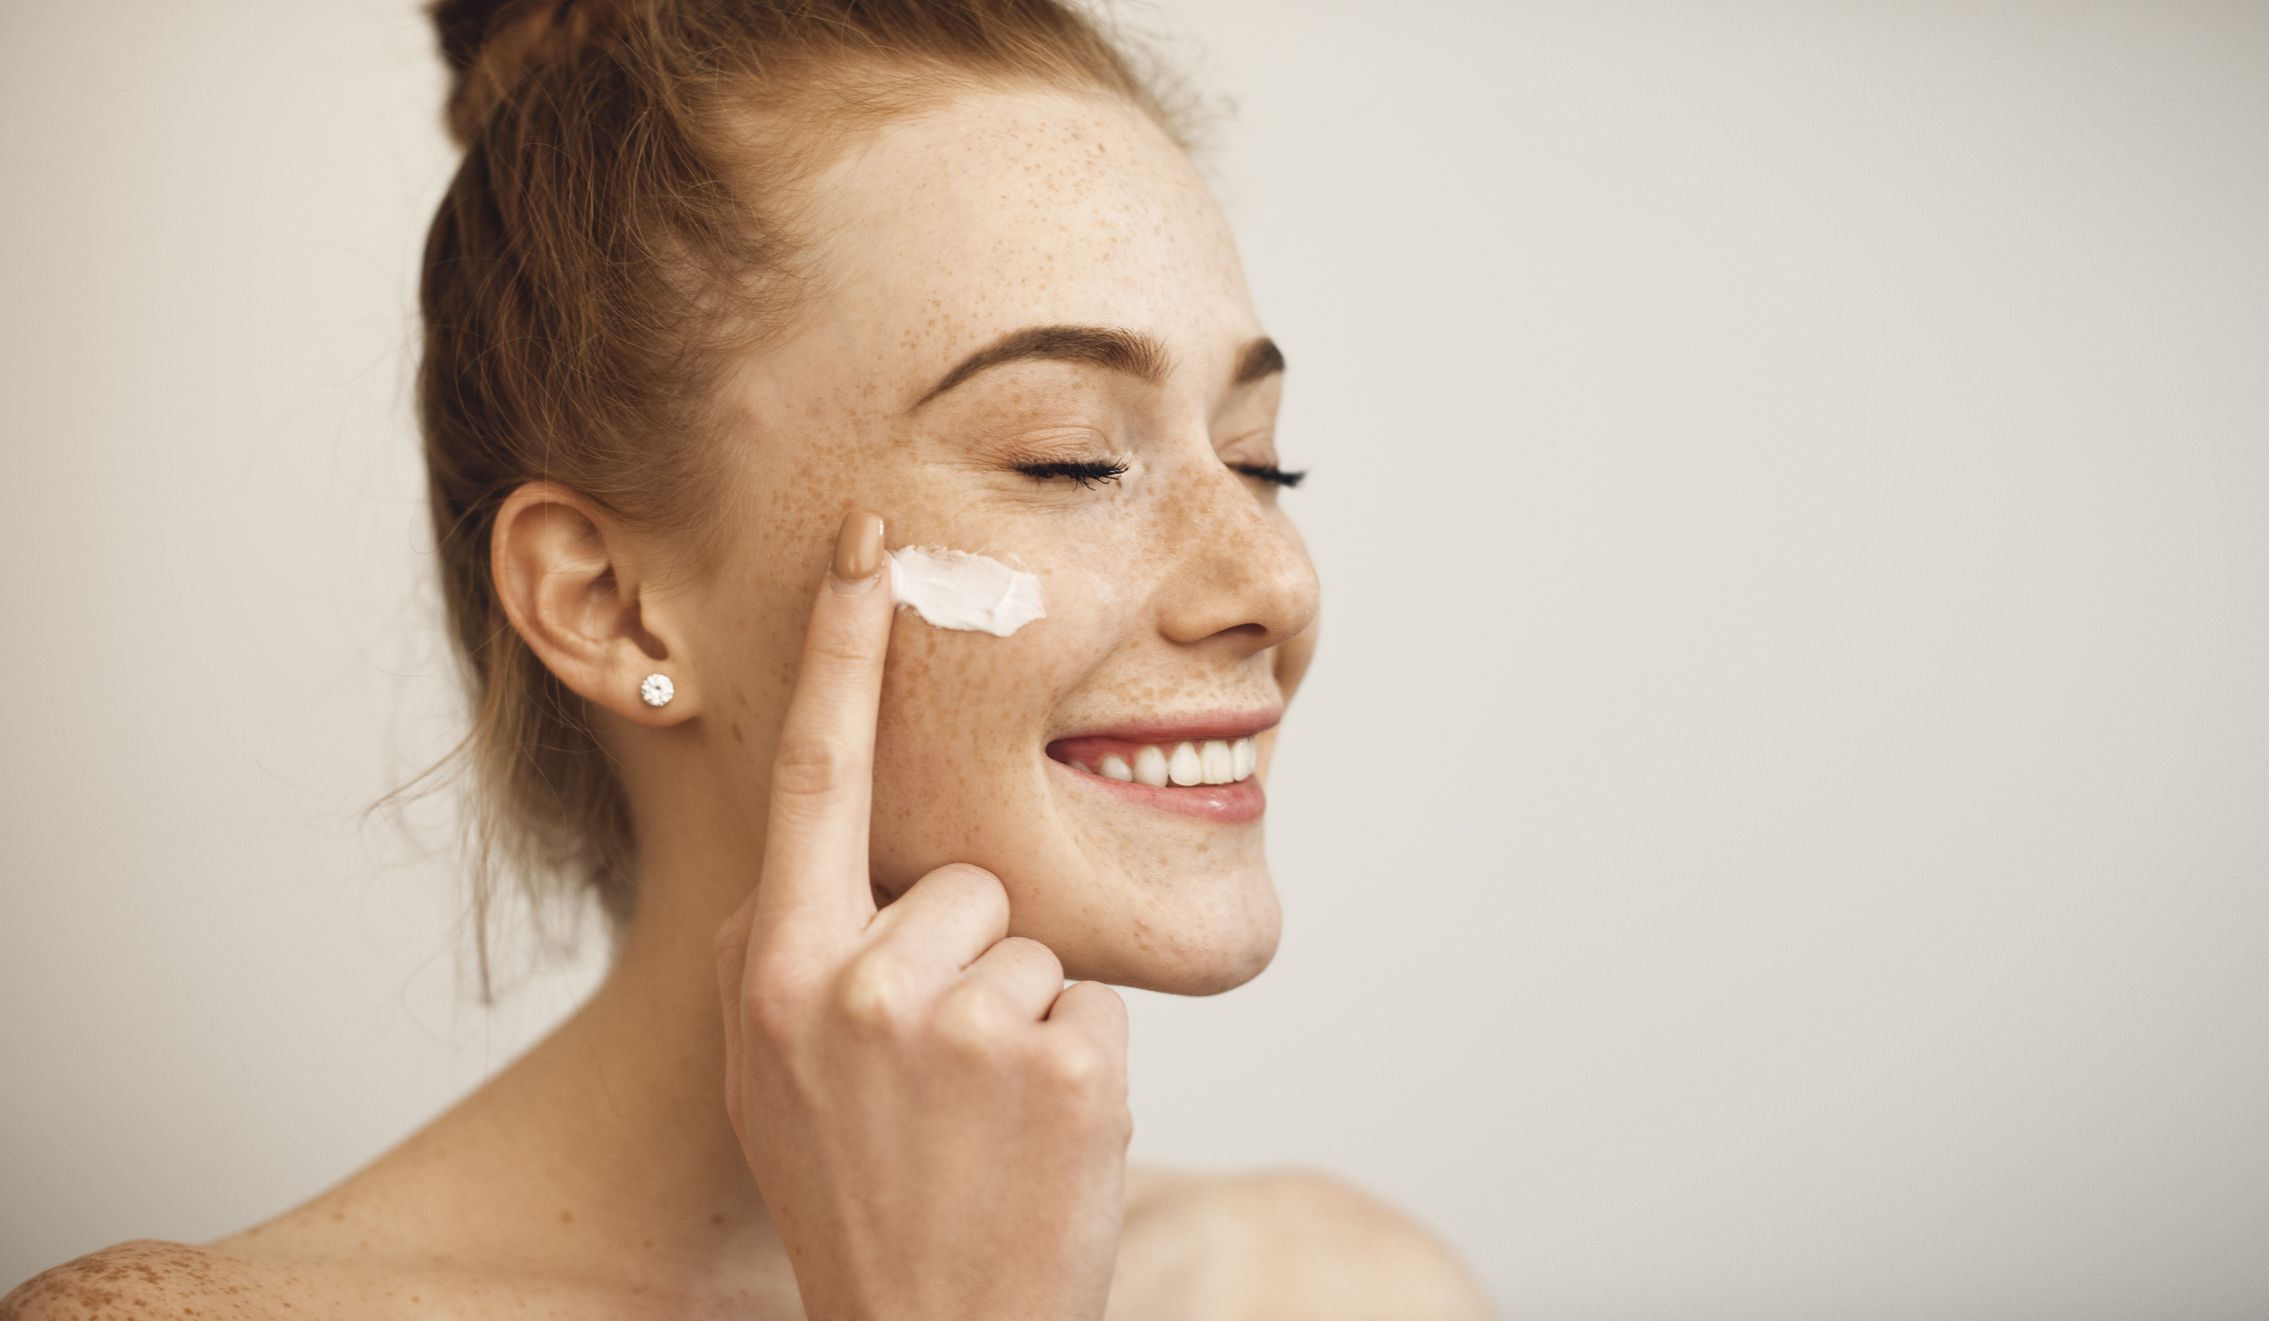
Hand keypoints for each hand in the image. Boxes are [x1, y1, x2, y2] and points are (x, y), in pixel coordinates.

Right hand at [712, 508, 1132, 1320]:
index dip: (839, 651)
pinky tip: (1032, 1143)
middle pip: (964, 879)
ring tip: (979, 1123)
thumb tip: (799, 865)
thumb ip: (789, 957)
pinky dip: (1078, 1069)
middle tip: (939, 1088)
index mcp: (774, 967)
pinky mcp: (1055, 1059)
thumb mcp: (772, 1075)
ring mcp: (955, 1019)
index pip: (813, 775)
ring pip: (1033, 942)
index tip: (869, 546)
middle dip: (970, 963)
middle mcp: (850, 979)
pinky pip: (1089, 1006)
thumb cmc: (858, 1198)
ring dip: (1024, 1022)